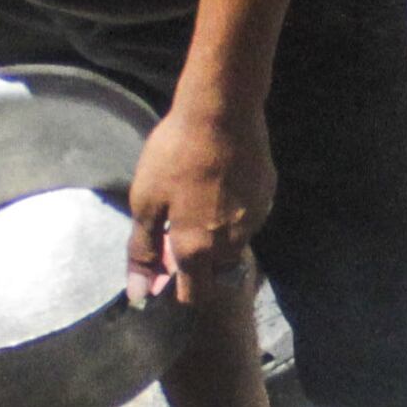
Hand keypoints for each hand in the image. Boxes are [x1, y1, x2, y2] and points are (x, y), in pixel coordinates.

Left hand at [125, 99, 269, 301]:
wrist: (223, 112)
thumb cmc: (176, 154)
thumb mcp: (146, 201)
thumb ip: (143, 250)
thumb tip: (139, 293)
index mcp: (197, 250)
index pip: (194, 294)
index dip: (177, 286)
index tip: (165, 264)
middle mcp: (231, 245)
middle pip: (215, 272)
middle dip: (198, 260)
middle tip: (178, 223)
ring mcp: (254, 222)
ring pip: (233, 245)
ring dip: (216, 235)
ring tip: (199, 196)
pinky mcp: (267, 198)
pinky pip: (247, 219)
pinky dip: (233, 212)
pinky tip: (220, 182)